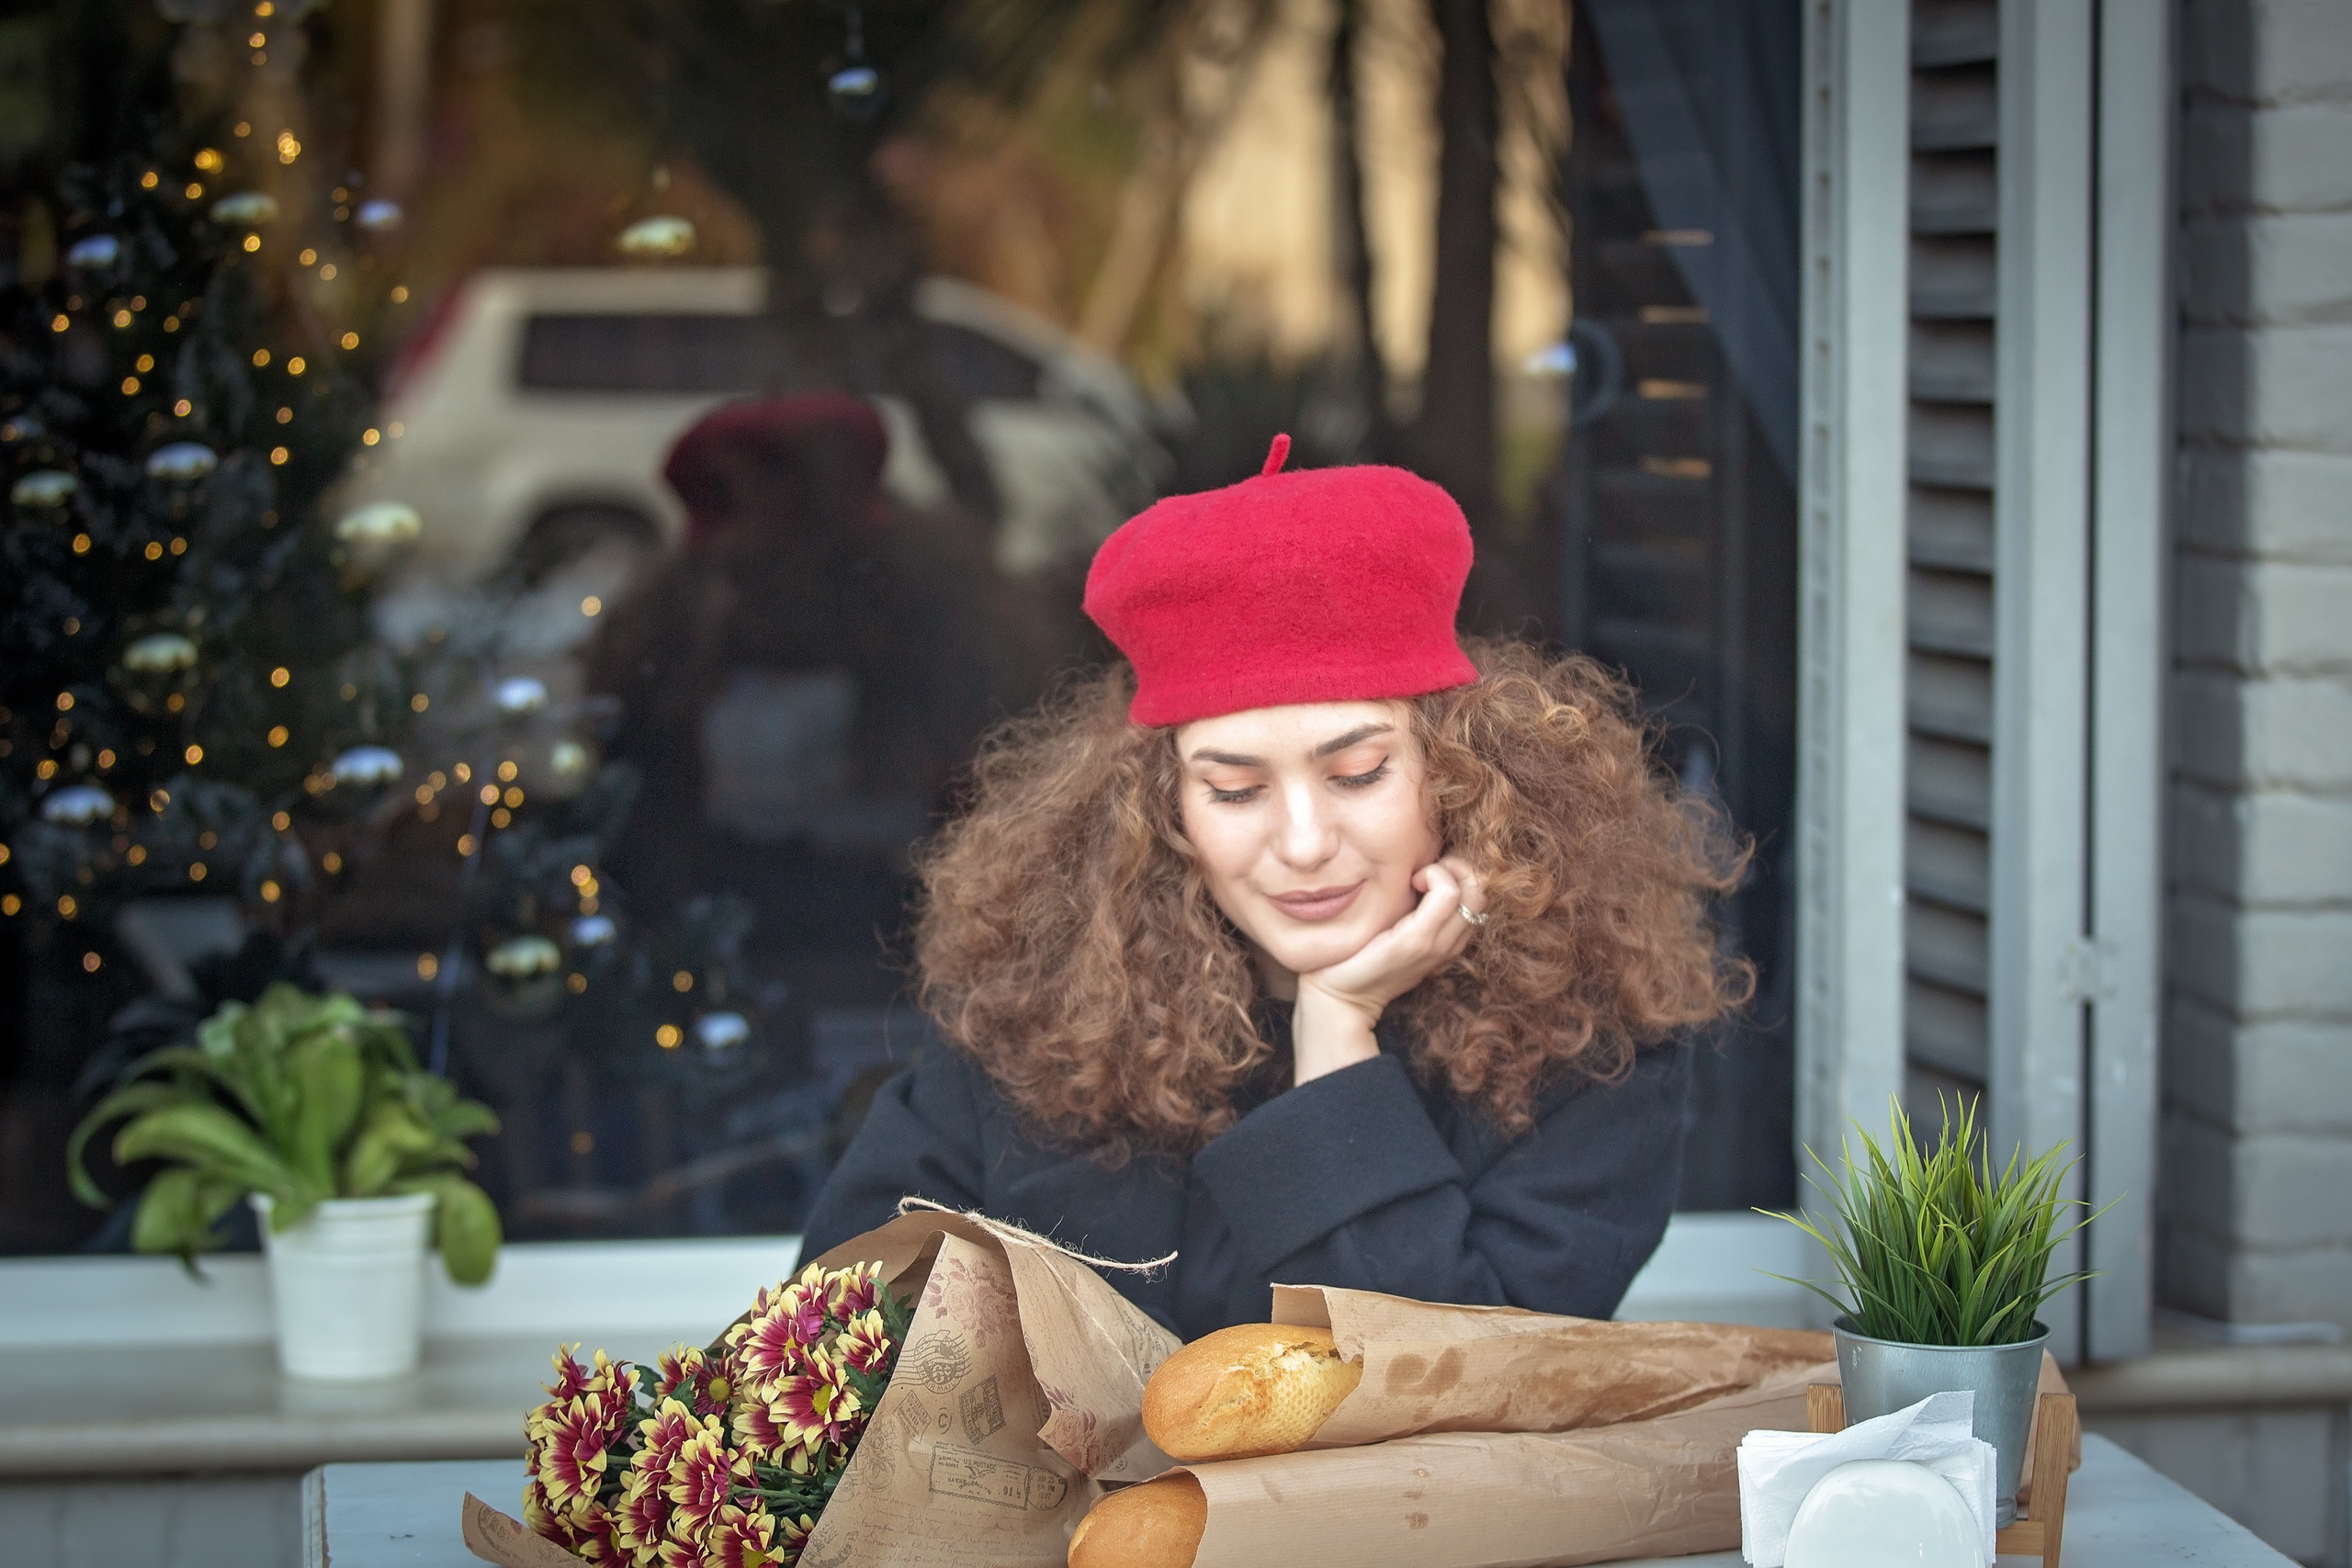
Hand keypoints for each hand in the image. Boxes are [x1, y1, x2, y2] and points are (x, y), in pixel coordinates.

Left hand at [1291, 856, 1484, 1084]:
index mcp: (1446, 941)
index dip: (1461, 874)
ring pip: (1474, 892)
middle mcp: (1449, 944)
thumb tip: (1415, 870)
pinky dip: (1436, 876)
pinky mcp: (1417, 940)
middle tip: (1424, 871)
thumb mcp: (1394, 929)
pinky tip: (1412, 881)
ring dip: (1449, 871)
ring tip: (1418, 878)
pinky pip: (1448, 895)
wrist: (1339, 995)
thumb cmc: (1359, 956)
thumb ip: (1412, 909)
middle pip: (1483, 891)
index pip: (1479, 896)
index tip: (1425, 874)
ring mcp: (1437, 943)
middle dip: (1461, 867)